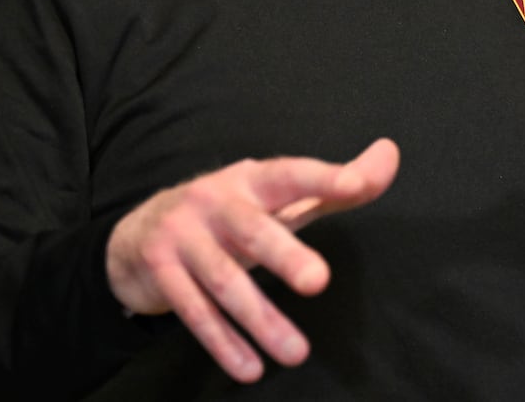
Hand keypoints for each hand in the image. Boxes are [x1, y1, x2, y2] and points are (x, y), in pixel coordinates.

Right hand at [104, 137, 399, 382]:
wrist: (135, 236)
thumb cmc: (227, 216)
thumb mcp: (276, 198)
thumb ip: (333, 186)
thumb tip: (389, 157)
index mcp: (250, 180)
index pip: (292, 175)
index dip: (324, 178)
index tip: (358, 184)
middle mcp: (214, 202)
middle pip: (253, 229)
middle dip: (285, 255)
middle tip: (318, 281)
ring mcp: (183, 235)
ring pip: (224, 280)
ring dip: (260, 320)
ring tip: (297, 353)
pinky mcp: (161, 271)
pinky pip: (194, 310)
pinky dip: (223, 342)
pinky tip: (250, 367)